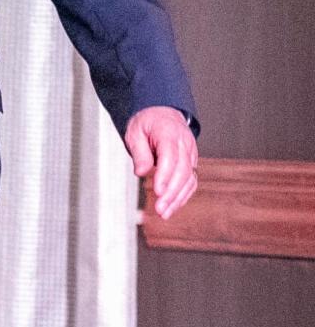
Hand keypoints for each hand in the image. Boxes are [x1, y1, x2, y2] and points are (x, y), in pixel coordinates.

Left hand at [124, 105, 197, 219]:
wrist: (162, 113)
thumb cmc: (147, 122)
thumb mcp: (135, 131)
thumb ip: (139, 152)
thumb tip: (141, 172)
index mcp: (169, 132)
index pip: (170, 156)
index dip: (165, 176)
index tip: (157, 192)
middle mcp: (184, 143)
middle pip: (182, 171)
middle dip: (171, 193)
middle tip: (160, 209)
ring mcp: (191, 153)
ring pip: (189, 179)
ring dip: (177, 198)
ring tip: (164, 213)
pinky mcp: (191, 162)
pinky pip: (191, 181)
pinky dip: (183, 195)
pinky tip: (173, 206)